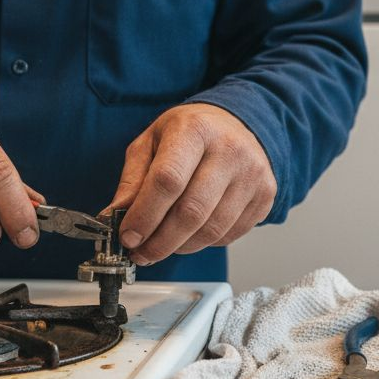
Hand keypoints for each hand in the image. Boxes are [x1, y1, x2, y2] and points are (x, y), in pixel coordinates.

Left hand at [107, 104, 275, 264]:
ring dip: (180, 247)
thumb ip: (132, 180)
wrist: (241, 124)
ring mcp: (252, 175)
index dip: (145, 215)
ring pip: (211, 230)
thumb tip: (113, 218)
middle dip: (160, 242)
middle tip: (141, 253)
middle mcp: (229, 150)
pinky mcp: (265, 196)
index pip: (167, 180)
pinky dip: (204, 243)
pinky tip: (190, 234)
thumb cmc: (191, 134)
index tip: (129, 237)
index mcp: (195, 130)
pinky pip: (229, 234)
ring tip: (162, 245)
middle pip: (191, 212)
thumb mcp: (152, 142)